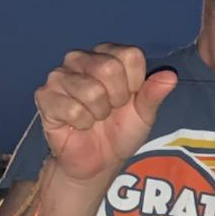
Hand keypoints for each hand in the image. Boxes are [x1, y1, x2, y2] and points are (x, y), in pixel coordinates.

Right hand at [34, 44, 176, 182]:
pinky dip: (82, 124)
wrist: (99, 160)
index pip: (131, 55)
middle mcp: (81, 58)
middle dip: (117, 98)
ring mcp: (59, 75)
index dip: (136, 84)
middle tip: (111, 110)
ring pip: (90, 90)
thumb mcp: (145, 114)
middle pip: (109, 67)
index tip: (129, 99)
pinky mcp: (44, 95)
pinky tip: (78, 125)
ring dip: (99, 113)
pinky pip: (71, 108)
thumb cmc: (121, 130)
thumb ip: (155, 93)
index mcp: (108, 54)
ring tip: (95, 118)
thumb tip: (170, 76)